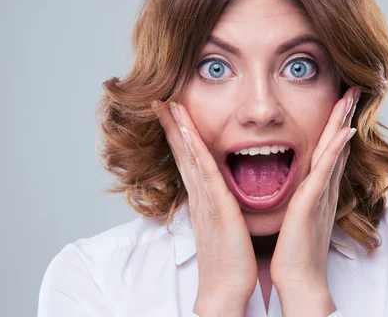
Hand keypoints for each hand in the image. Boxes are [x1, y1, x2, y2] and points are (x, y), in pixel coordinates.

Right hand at [154, 100, 256, 315]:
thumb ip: (218, 204)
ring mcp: (205, 199)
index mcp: (202, 197)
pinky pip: (203, 171)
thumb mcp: (221, 224)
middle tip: (159, 100)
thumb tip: (218, 193)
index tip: (171, 112)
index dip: (178, 134)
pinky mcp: (216, 206)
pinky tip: (187, 130)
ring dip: (178, 128)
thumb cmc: (228, 258)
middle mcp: (198, 194)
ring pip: (189, 156)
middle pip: (181, 152)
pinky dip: (194, 149)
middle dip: (170, 124)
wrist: (225, 287)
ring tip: (168, 104)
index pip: (187, 158)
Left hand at [270, 87, 359, 315]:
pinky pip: (326, 171)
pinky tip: (345, 132)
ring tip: (351, 98)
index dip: (336, 126)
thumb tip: (300, 186)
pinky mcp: (313, 202)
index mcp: (317, 190)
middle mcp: (324, 188)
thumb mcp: (298, 216)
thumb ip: (302, 198)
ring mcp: (321, 193)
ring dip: (343, 123)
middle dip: (345, 116)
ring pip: (335, 150)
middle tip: (353, 90)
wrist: (299, 278)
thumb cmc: (295, 250)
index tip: (340, 103)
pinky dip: (336, 150)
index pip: (330, 151)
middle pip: (338, 144)